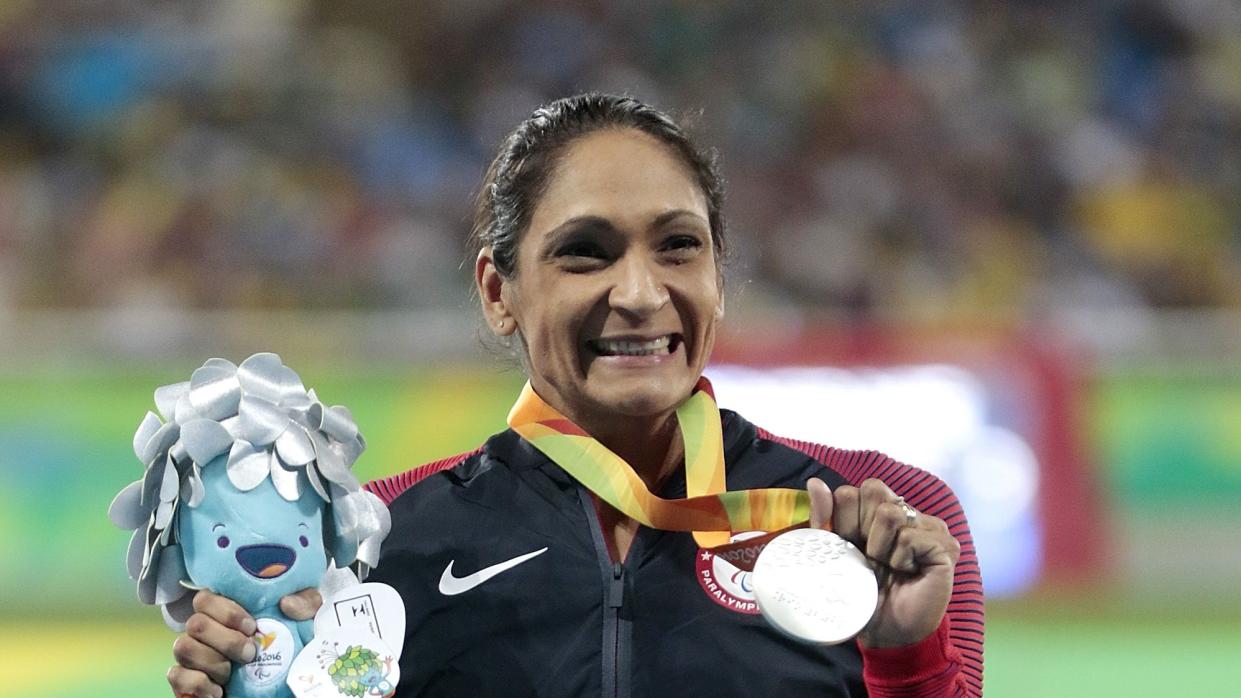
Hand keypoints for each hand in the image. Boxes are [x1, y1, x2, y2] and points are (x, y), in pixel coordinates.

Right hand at [167, 588, 322, 696]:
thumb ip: (304, 604)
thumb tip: (287, 602)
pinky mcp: (185, 680)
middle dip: (226, 640)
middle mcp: (203, 630)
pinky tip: (218, 691)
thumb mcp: (303, 621)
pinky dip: (198, 684)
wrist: (278, 684)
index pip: (206, 598)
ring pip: (184, 648)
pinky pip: (177, 676)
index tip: (252, 626)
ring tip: (233, 673)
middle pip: (195, 623)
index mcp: (224, 611)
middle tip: (249, 653)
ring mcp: (191, 655)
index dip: (227, 611)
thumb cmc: (286, 645)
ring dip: (213, 662)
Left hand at [807, 478, 959, 647]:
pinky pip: (909, 537)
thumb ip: (824, 517)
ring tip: (889, 566)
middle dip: (859, 529)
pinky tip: (908, 574)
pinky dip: (900, 560)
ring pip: (890, 512)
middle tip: (870, 557)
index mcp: (879, 509)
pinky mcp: (946, 545)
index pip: (853, 490)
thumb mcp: (833, 553)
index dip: (843, 521)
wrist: (886, 632)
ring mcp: (930, 526)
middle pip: (873, 490)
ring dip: (880, 547)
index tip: (850, 548)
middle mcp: (908, 512)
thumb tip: (815, 482)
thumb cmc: (860, 592)